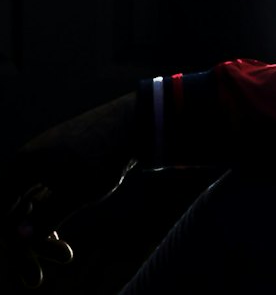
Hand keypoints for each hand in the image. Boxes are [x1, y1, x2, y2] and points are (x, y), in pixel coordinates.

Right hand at [1, 94, 137, 287]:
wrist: (136, 122)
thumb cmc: (103, 155)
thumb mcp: (76, 192)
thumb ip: (46, 217)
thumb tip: (16, 239)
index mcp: (23, 164)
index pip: (0, 210)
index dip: (8, 240)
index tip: (25, 264)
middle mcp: (29, 162)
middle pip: (14, 211)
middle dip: (26, 244)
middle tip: (36, 280)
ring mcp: (45, 163)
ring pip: (32, 207)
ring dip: (42, 234)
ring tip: (65, 256)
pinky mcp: (61, 166)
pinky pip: (45, 198)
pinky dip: (51, 218)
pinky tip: (61, 243)